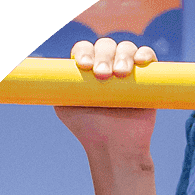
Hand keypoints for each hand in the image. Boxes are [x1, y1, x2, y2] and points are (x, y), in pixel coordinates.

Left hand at [54, 39, 156, 155]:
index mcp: (87, 70)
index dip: (85, 51)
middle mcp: (108, 67)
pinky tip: (140, 61)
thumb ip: (57, 87)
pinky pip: (149, 57)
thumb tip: (45, 69)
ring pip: (127, 48)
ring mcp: (129, 73)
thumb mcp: (64, 107)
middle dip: (103, 55)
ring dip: (123, 55)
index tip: (85, 66)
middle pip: (106, 45)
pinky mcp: (148, 80)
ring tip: (120, 74)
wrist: (116, 149)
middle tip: (103, 76)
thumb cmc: (88, 130)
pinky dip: (145, 54)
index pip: (85, 48)